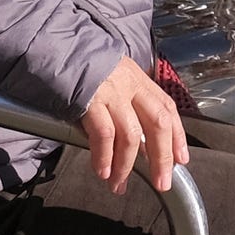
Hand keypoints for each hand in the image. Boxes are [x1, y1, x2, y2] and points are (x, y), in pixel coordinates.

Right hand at [82, 53, 188, 192]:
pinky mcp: (89, 101)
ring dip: (126, 166)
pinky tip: (103, 172)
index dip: (177, 136)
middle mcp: (129, 84)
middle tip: (161, 182)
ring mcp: (110, 92)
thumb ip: (127, 104)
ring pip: (130, 135)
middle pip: (157, 123)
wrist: (54, 50)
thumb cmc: (80, 69)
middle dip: (161, 158)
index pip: (167, 108)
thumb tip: (138, 144)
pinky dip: (104, 157)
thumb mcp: (112, 78)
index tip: (180, 160)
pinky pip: (104, 135)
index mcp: (137, 79)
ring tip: (119, 184)